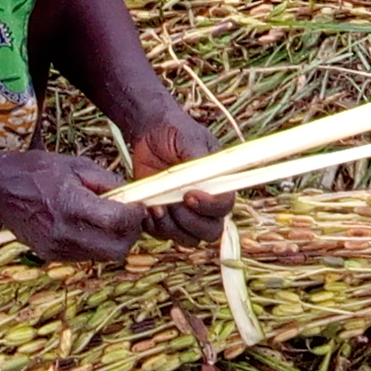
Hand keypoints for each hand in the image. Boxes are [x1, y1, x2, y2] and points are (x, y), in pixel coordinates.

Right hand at [0, 150, 153, 262]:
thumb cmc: (36, 170)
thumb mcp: (76, 165)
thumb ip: (107, 182)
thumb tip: (133, 194)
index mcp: (71, 205)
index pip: (118, 221)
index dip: (136, 215)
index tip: (141, 205)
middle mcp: (64, 232)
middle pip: (117, 249)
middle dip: (131, 233)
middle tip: (130, 216)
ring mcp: (56, 248)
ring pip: (103, 256)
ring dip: (115, 241)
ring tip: (111, 220)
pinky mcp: (50, 255)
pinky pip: (85, 256)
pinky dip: (96, 244)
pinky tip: (91, 226)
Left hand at [129, 107, 232, 246]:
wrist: (151, 133)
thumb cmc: (176, 132)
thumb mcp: (189, 139)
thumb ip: (197, 157)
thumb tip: (205, 172)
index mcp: (219, 183)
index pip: (225, 206)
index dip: (210, 206)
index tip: (189, 195)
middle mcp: (205, 203)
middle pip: (210, 231)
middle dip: (190, 223)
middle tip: (172, 204)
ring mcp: (185, 213)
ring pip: (188, 238)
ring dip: (171, 227)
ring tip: (155, 206)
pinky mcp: (164, 217)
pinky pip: (163, 236)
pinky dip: (154, 227)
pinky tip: (146, 209)